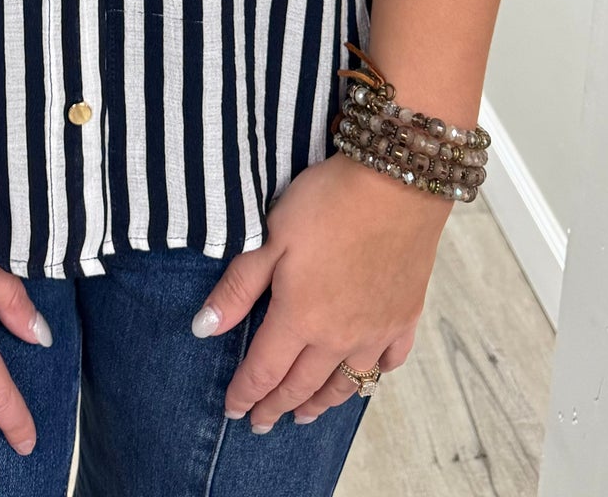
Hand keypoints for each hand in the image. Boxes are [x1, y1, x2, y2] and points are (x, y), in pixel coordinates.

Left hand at [192, 153, 450, 429]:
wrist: (395, 184)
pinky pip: (388, 361)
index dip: (245, 394)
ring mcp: (376, 331)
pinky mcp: (405, 316)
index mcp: (300, 318)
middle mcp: (339, 337)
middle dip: (277, 407)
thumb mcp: (270, 236)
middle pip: (302, 385)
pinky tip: (364, 374)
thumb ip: (238, 287)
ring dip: (321, 403)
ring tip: (305, 415)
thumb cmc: (326, 204)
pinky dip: (371, 375)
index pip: (264, 370)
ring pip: (345, 383)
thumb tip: (203, 329)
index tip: (233, 410)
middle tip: (262, 423)